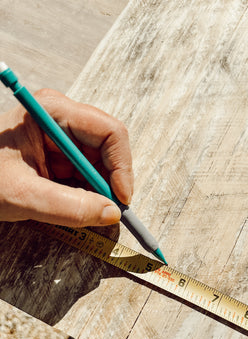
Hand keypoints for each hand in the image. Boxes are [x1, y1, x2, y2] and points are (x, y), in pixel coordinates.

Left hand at [0, 89, 133, 226]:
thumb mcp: (22, 195)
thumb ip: (68, 207)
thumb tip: (111, 213)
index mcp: (52, 112)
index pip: (108, 132)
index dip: (121, 167)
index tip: (120, 199)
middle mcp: (62, 119)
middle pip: (109, 149)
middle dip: (111, 182)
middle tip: (108, 212)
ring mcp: (62, 138)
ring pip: (102, 165)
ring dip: (100, 191)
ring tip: (86, 212)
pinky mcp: (60, 157)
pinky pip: (88, 176)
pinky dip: (89, 195)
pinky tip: (76, 207)